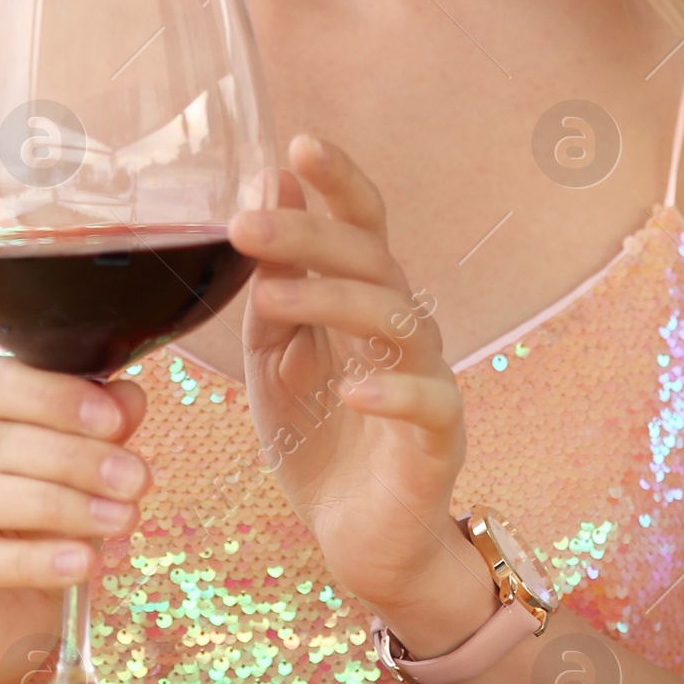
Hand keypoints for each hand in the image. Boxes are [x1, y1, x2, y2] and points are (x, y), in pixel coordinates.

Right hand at [0, 360, 150, 683]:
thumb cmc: (28, 520)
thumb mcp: (68, 465)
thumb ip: (94, 426)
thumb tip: (130, 396)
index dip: (57, 399)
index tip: (118, 422)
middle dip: (72, 459)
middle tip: (136, 479)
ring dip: (59, 506)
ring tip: (121, 519)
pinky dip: (30, 560)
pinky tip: (82, 562)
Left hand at [231, 137, 490, 651]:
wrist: (362, 541)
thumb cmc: (320, 438)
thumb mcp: (274, 356)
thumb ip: (272, 283)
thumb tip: (265, 189)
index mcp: (363, 298)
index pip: (360, 222)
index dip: (337, 181)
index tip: (297, 143)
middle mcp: (403, 325)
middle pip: (371, 259)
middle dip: (309, 237)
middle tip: (245, 227)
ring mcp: (427, 377)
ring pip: (396, 318)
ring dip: (333, 301)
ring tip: (272, 301)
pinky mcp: (438, 437)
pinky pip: (426, 401)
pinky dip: (391, 391)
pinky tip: (354, 389)